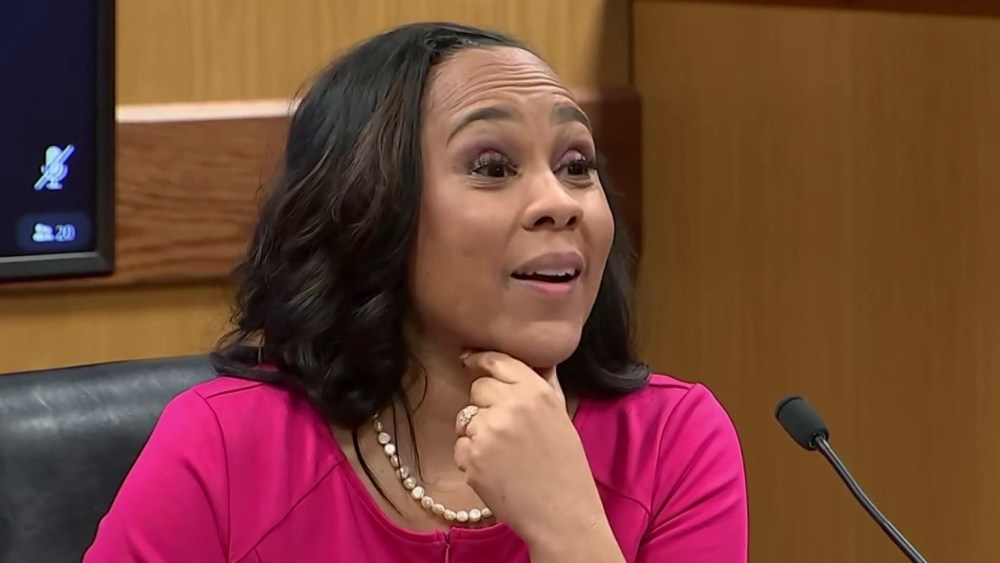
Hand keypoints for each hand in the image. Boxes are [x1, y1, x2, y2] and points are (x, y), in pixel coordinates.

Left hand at [453, 351, 609, 549]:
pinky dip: (471, 457)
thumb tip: (530, 358)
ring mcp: (489, 431)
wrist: (562, 514)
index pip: (497, 361)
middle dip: (485, 405)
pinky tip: (495, 471)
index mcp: (536, 391)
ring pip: (466, 418)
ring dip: (477, 433)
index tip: (469, 360)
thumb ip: (543, 382)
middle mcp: (511, 405)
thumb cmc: (565, 466)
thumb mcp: (561, 414)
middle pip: (478, 388)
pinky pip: (460, 445)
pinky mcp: (472, 457)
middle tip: (506, 431)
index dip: (480, 360)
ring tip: (504, 456)